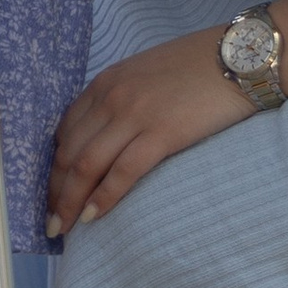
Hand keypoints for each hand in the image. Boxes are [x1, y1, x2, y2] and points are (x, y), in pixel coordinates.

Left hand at [49, 21, 264, 230]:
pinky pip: (122, 173)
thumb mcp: (145, 73)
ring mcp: (134, 115)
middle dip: (54, 192)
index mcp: (105, 83)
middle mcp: (111, 97)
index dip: (54, 167)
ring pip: (87, 166)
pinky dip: (103, 198)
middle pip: (69, 153)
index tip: (54, 192)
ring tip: (62, 229)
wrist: (238, 58)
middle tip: (49, 222)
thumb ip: (121, 98)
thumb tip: (108, 133)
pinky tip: (93, 218)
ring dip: (69, 202)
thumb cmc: (198, 66)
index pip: (65, 132)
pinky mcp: (161, 133)